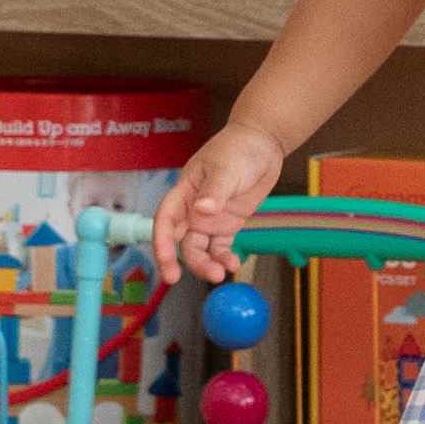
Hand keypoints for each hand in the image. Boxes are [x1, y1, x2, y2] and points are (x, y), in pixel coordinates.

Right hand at [160, 126, 288, 280]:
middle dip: (183, 261)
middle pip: (180, 241)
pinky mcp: (227, 224)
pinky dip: (224, 258)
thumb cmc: (238, 149)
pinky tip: (233, 265)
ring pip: (200, 248)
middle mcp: (192, 210)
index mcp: (184, 193)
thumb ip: (215, 191)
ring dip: (207, 263)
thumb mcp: (225, 168)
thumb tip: (202, 211)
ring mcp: (210, 219)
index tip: (165, 262)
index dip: (161, 242)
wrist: (263, 144)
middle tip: (187, 279)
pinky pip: (221, 247)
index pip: (165, 220)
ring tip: (221, 273)